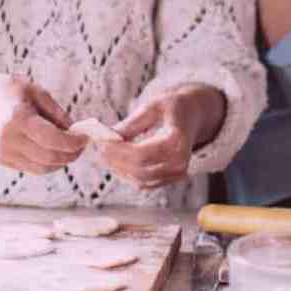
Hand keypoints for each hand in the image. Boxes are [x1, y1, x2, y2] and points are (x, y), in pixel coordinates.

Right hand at [0, 73, 86, 174]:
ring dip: (61, 161)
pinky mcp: (2, 160)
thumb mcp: (35, 91)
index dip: (73, 142)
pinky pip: (33, 168)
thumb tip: (75, 131)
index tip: (85, 137)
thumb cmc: (7, 90)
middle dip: (71, 154)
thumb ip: (57, 112)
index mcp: (17, 118)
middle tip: (82, 144)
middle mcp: (8, 139)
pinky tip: (53, 149)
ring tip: (70, 147)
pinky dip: (48, 162)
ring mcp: (3, 153)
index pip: (52, 139)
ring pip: (43, 167)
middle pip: (50, 157)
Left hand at [95, 86, 223, 189]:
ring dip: (119, 169)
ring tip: (104, 152)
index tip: (101, 142)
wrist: (192, 115)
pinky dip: (128, 174)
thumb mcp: (151, 107)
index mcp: (178, 140)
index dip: (118, 151)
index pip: (142, 153)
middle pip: (140, 170)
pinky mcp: (170, 179)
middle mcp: (181, 161)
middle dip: (115, 160)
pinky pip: (145, 183)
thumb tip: (106, 137)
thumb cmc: (171, 107)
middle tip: (98, 147)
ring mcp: (177, 173)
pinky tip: (116, 161)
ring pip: (140, 180)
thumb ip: (130, 124)